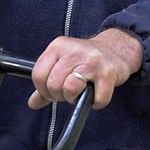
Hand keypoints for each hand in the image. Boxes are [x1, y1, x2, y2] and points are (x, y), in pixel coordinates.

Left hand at [28, 29, 142, 110]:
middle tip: (69, 93)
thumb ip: (46, 82)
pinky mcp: (108, 73)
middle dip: (59, 96)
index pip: (38, 75)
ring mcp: (91, 61)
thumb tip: (32, 103)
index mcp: (58, 46)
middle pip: (53, 84)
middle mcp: (73, 51)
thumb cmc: (86, 59)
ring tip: (82, 93)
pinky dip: (96, 103)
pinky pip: (97, 98)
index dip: (43, 90)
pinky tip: (97, 95)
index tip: (53, 92)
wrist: (117, 49)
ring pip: (70, 89)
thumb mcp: (62, 63)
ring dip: (75, 99)